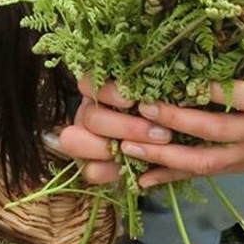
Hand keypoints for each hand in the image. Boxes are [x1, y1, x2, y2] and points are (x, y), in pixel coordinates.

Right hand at [57, 76, 174, 183]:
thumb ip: (156, 88)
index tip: (133, 101)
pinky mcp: (90, 166)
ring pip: (75, 141)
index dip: (108, 92)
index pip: (89, 83)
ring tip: (148, 154)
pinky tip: (135, 170)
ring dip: (109, 149)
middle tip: (161, 134)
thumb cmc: (165, 112)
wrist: (168, 146)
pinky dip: (110, 172)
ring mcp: (84, 139)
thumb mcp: (162, 95)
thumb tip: (163, 72)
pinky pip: (89, 170)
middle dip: (125, 128)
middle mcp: (88, 112)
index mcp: (100, 90)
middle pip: (89, 116)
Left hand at [123, 77, 243, 187]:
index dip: (219, 91)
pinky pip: (203, 175)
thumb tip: (213, 24)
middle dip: (177, 121)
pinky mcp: (241, 168)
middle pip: (216, 129)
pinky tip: (142, 179)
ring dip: (165, 154)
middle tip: (143, 107)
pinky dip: (172, 178)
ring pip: (204, 160)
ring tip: (130, 144)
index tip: (190, 82)